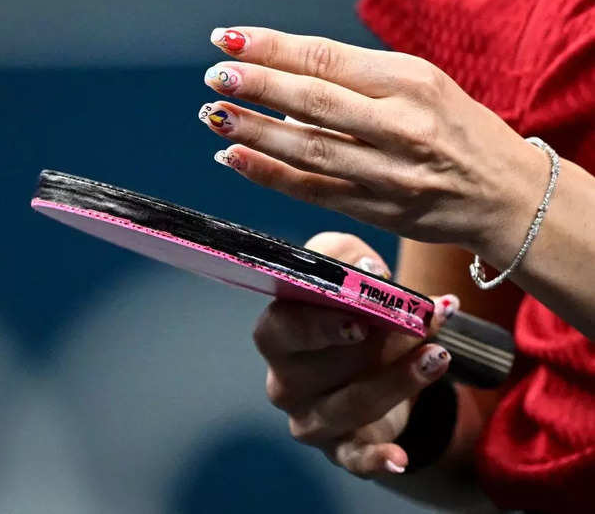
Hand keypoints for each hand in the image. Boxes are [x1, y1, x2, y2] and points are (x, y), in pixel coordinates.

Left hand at [199, 27, 543, 252]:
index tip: (231, 40)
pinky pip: (314, 192)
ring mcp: (388, 174)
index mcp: (411, 82)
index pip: (326, 57)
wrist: (505, 194)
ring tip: (217, 117)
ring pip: (309, 149)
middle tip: (216, 77)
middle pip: (313, 101)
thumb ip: (357, 84)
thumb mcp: (422, 86)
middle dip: (258, 86)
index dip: (272, 48)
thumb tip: (285, 91)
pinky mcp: (377, 211)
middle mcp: (401, 126)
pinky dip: (270, 176)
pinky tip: (237, 160)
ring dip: (255, 133)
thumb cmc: (459, 131)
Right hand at [252, 232, 458, 475]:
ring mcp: (309, 419)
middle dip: (377, 343)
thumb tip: (365, 266)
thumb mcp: (346, 270)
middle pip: (322, 368)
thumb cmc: (351, 309)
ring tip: (438, 356)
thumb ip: (345, 257)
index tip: (361, 318)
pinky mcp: (339, 448)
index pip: (282, 330)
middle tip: (422, 321)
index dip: (318, 324)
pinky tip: (400, 459)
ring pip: (349, 406)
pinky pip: (353, 458)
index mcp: (277, 335)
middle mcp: (285, 381)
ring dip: (398, 381)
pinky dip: (376, 460)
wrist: (372, 361)